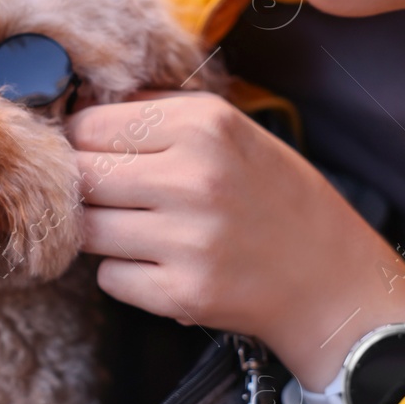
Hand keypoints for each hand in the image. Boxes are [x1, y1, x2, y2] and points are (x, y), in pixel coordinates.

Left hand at [67, 91, 404, 391]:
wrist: (329, 278)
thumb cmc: (272, 196)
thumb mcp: (230, 130)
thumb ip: (156, 113)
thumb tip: (75, 109)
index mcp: (204, 124)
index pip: (89, 125)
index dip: (82, 142)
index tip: (96, 154)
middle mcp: (194, 178)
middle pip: (80, 177)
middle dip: (85, 188)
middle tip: (113, 197)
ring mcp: (187, 240)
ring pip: (86, 230)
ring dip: (102, 232)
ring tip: (140, 230)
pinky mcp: (182, 294)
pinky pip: (109, 278)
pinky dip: (125, 274)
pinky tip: (163, 264)